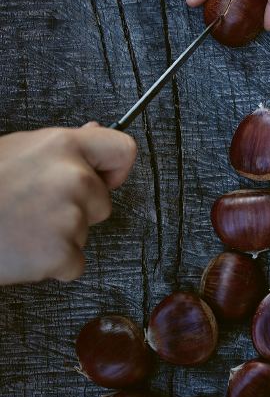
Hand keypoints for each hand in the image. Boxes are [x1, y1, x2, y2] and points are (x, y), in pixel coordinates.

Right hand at [0, 124, 136, 284]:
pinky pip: (74, 264)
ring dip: (61, 236)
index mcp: (64, 146)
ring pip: (85, 232)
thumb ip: (64, 146)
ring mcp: (69, 216)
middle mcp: (73, 177)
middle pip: (103, 202)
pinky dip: (53, 265)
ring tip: (23, 227)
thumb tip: (94, 131)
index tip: (106, 180)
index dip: (115, 169)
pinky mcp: (60, 253)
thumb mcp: (20, 150)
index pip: (123, 150)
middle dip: (78, 210)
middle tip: (36, 210)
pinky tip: (24, 249)